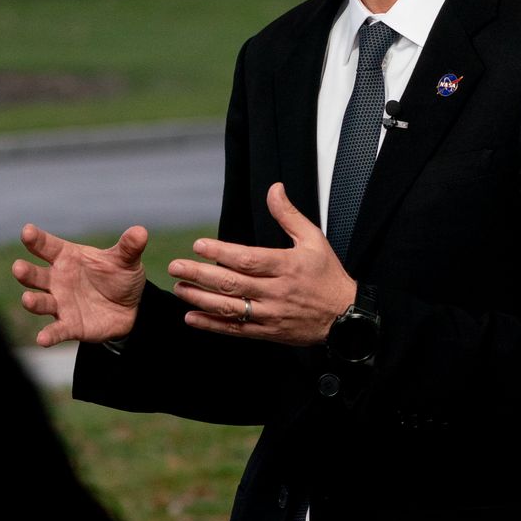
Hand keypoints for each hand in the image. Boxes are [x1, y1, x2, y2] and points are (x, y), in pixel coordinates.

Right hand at [13, 223, 148, 347]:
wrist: (131, 308)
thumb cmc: (119, 277)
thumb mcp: (126, 261)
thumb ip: (129, 247)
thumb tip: (140, 232)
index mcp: (67, 257)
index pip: (47, 246)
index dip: (36, 239)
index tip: (26, 232)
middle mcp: (58, 279)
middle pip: (36, 275)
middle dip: (26, 273)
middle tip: (18, 268)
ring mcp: (61, 303)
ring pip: (41, 302)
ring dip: (33, 302)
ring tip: (27, 300)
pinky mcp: (70, 325)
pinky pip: (57, 330)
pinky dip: (49, 335)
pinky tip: (42, 339)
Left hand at [169, 183, 356, 344]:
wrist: (345, 318)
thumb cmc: (328, 276)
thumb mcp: (314, 240)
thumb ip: (289, 215)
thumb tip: (274, 189)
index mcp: (287, 266)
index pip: (248, 259)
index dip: (221, 253)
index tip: (198, 245)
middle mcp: (276, 291)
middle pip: (232, 283)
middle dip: (200, 275)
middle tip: (176, 267)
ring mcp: (271, 314)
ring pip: (230, 308)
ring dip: (201, 299)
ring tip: (179, 289)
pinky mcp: (268, 332)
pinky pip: (236, 330)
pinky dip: (212, 325)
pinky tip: (192, 318)